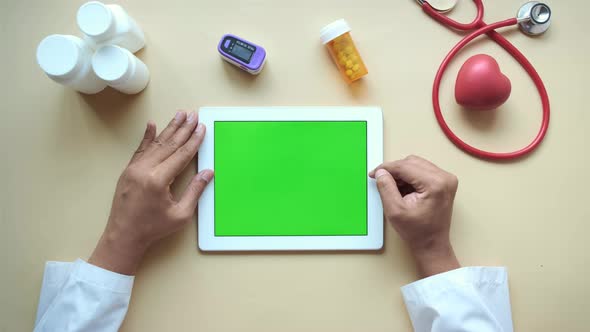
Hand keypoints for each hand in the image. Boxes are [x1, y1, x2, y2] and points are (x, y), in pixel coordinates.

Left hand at [89, 111, 213, 274]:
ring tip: (180, 115)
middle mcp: (145, 169)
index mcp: (158, 180)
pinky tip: (152, 125)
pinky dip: (147, 137)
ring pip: (155, 144)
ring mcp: (134, 168)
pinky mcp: (128, 171)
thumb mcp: (180, 214)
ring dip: (169, 128)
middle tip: (193, 115)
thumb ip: (195, 191)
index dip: (194, 141)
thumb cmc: (153, 228)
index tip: (202, 128)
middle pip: (169, 145)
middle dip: (183, 129)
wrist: (123, 236)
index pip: (181, 155)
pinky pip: (140, 150)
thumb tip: (209, 172)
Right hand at [369, 155, 459, 277]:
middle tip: (382, 182)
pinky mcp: (444, 182)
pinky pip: (422, 170)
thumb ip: (386, 188)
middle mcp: (444, 178)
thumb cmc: (417, 232)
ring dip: (402, 173)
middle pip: (412, 162)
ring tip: (394, 189)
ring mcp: (446, 179)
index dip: (386, 168)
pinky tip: (404, 190)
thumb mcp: (395, 211)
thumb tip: (381, 172)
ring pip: (416, 164)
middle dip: (394, 170)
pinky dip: (410, 177)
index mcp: (435, 184)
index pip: (405, 166)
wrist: (432, 244)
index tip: (374, 173)